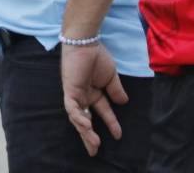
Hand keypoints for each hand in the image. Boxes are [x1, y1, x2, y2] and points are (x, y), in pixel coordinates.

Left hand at [62, 42, 126, 156]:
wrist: (86, 43)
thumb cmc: (97, 56)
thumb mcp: (111, 77)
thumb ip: (115, 90)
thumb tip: (123, 103)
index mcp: (93, 93)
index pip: (102, 112)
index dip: (110, 123)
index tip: (118, 135)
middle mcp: (83, 96)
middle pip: (86, 120)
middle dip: (89, 136)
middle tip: (94, 151)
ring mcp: (75, 94)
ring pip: (78, 118)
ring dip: (85, 131)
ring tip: (93, 143)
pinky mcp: (69, 90)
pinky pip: (72, 108)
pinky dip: (78, 117)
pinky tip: (86, 125)